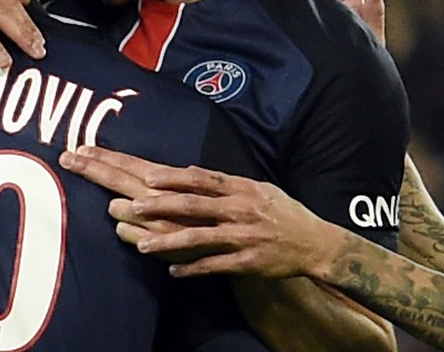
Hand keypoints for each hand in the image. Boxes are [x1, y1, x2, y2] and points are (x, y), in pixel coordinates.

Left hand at [67, 150, 330, 279]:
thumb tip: (187, 170)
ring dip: (168, 243)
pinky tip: (171, 273)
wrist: (314, 242)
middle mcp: (238, 209)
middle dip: (159, 205)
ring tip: (141, 245)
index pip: (199, 179)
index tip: (145, 175)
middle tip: (129, 205)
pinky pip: (214, 267)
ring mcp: (242, 237)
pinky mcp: (247, 262)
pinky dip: (193, 270)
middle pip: (192, 205)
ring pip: (199, 238)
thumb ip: (222, 181)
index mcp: (238, 188)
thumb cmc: (279, 210)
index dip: (171, 178)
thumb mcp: (255, 187)